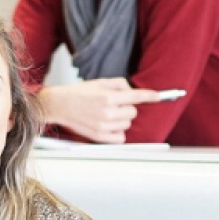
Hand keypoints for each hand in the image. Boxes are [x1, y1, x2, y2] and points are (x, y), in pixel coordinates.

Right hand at [39, 78, 160, 142]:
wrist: (60, 105)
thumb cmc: (79, 93)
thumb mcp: (100, 82)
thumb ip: (119, 84)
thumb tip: (133, 92)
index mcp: (107, 97)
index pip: (136, 97)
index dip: (150, 96)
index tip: (158, 97)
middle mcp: (106, 112)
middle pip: (133, 112)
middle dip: (127, 107)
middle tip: (115, 105)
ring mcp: (103, 126)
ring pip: (127, 125)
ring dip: (122, 120)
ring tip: (108, 114)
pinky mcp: (99, 136)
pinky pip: (120, 137)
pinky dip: (118, 132)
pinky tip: (109, 125)